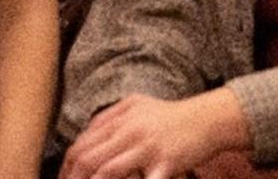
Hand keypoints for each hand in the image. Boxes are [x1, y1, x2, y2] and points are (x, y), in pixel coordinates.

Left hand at [61, 91, 245, 178]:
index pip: (82, 143)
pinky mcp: (165, 162)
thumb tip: (86, 135)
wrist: (209, 118)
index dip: (67, 167)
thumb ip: (111, 117)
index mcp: (121, 116)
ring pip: (107, 172)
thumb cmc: (173, 115)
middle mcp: (130, 129)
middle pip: (88, 159)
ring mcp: (147, 146)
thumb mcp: (138, 106)